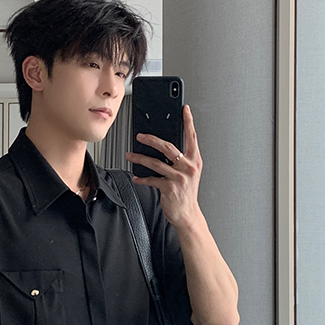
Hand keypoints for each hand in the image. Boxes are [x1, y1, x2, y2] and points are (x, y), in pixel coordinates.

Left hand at [125, 104, 202, 230]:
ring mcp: (179, 178)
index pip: (192, 137)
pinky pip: (151, 179)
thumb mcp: (189, 173)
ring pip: (155, 163)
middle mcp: (188, 167)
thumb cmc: (186, 193)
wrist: (187, 214)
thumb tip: (162, 147)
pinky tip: (136, 177)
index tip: (185, 110)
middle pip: (168, 147)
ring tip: (130, 155)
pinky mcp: (169, 188)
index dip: (189, 122)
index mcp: (194, 160)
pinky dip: (142, 178)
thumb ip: (181, 159)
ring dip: (139, 158)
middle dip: (151, 139)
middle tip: (140, 136)